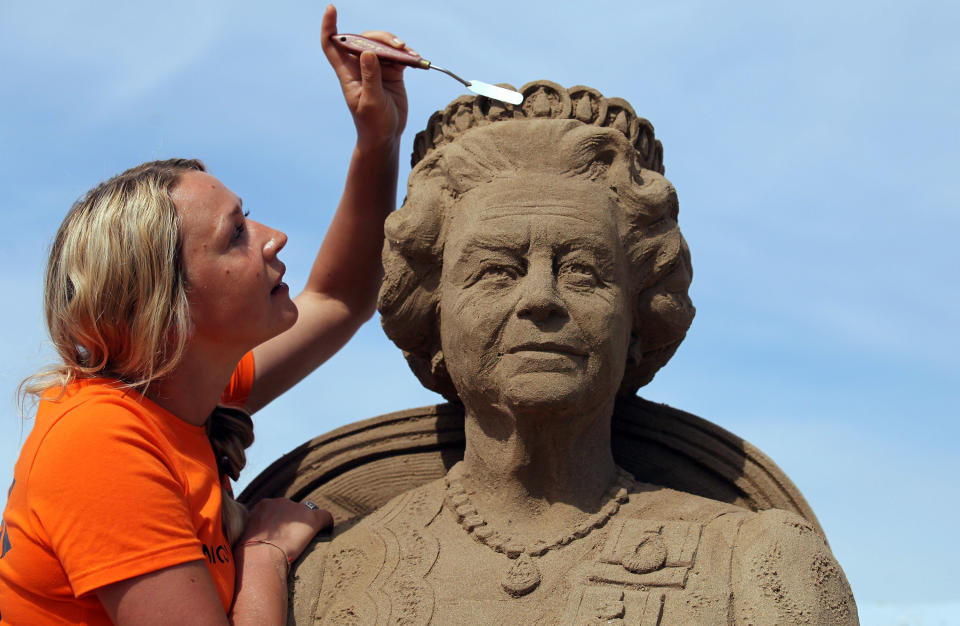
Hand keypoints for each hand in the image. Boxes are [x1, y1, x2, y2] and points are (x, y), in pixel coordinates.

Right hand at [239, 498, 331, 563]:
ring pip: (307, 513)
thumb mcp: (245, 535)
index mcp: (264, 505)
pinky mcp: (312, 519)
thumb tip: (254, 541)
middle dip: (293, 522)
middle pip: (293, 509)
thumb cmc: (250, 552)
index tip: (280, 534)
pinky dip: (327, 524)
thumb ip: (253, 531)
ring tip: (305, 539)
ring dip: (305, 525)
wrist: (261, 555)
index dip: (280, 522)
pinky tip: (327, 531)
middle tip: (291, 539)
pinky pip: (325, 516)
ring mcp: (297, 509)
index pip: (277, 510)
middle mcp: (281, 502)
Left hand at [320, 4, 411, 149]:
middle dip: (379, 37)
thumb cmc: (372, 123)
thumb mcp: (370, 102)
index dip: (329, 26)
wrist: (386, 136)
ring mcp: (377, 68)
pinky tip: (415, 58)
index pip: (332, 44)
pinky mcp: (392, 73)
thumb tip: (367, 52)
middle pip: (364, 40)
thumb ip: (370, 77)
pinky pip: (398, 56)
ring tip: (408, 52)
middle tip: (397, 46)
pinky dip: (407, 54)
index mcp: (347, 73)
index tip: (332, 9)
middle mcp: (360, 67)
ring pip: (382, 45)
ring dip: (395, 44)